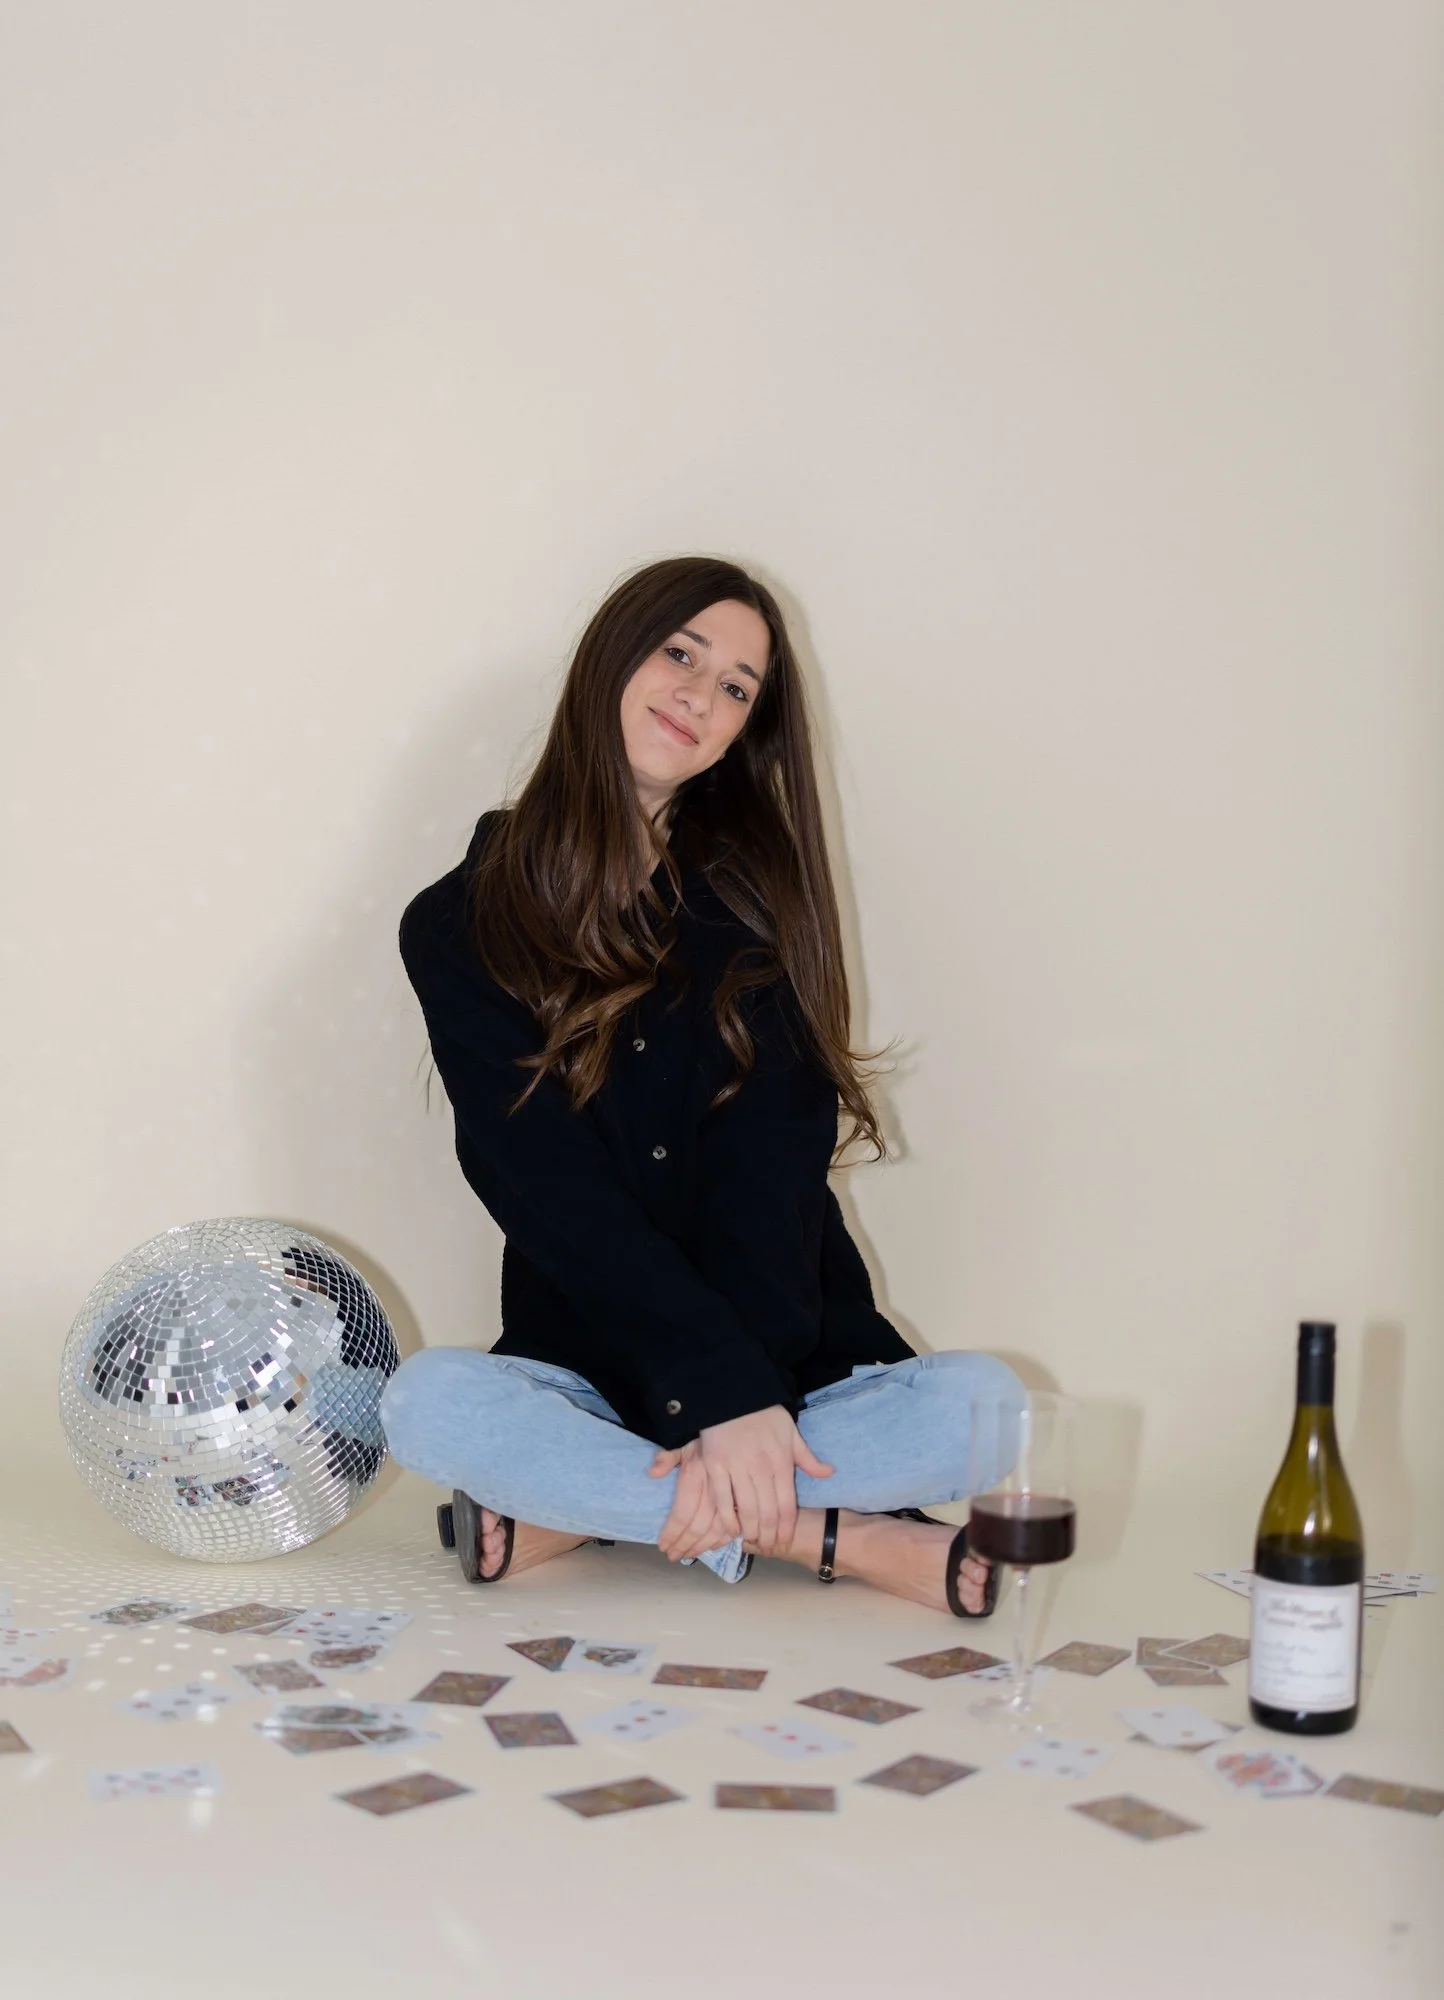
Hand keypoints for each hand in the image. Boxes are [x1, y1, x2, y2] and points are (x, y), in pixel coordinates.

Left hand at [648, 1439, 739, 1561]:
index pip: (681, 1515)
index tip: (663, 1546)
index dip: (672, 1534)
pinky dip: (722, 1540)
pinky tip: (712, 1546)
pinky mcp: (744, 1500)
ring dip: (701, 1546)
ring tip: (688, 1555)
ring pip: (716, 1531)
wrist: (738, 1431)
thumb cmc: (706, 1442)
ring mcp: (731, 1497)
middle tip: (673, 1555)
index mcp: (695, 1477)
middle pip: (698, 1527)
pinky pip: (735, 1526)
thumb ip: (667, 1458)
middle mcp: (712, 1490)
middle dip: (684, 1545)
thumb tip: (652, 1473)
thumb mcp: (684, 1444)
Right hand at [649, 1405, 833, 1559]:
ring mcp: (737, 1468)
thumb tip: (829, 1473)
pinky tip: (731, 1530)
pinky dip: (727, 1517)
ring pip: (746, 1509)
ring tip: (753, 1542)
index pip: (786, 1504)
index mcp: (781, 1462)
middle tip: (769, 1548)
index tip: (784, 1542)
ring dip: (751, 1531)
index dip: (786, 1528)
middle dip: (769, 1535)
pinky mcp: (715, 1466)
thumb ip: (808, 1458)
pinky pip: (722, 1498)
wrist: (733, 1394)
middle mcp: (761, 1468)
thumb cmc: (765, 1414)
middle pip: (767, 1512)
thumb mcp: (791, 1433)